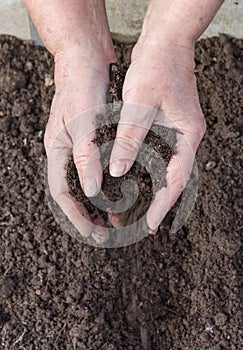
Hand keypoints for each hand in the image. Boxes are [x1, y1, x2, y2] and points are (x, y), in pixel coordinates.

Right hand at [45, 46, 114, 242]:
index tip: (93, 233)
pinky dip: (109, 184)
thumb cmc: (82, 85)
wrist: (87, 57)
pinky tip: (122, 191)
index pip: (62, 193)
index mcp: (58, 149)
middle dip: (88, 214)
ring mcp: (79, 145)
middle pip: (74, 193)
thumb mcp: (84, 121)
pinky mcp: (93, 139)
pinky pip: (98, 169)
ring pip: (86, 183)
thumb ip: (87, 155)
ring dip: (100, 203)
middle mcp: (67, 151)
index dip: (77, 215)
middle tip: (106, 233)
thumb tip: (92, 190)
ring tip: (116, 220)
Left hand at [109, 38, 205, 231]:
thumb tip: (117, 170)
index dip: (164, 204)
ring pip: (166, 168)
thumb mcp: (139, 105)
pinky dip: (147, 170)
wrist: (164, 42)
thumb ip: (129, 139)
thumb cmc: (156, 67)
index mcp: (187, 135)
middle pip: (174, 178)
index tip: (152, 224)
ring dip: (151, 188)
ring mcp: (176, 131)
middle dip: (158, 201)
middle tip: (140, 222)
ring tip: (135, 207)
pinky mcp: (166, 125)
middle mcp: (185, 137)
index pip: (178, 179)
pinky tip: (133, 179)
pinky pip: (158, 155)